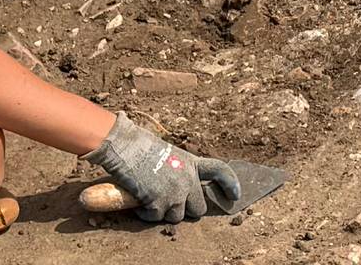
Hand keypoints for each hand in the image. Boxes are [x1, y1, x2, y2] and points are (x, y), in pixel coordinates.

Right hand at [86, 113, 240, 221]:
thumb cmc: (140, 143)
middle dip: (187, 208)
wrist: (125, 146)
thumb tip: (176, 182)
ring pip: (177, 216)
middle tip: (172, 203)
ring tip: (151, 201)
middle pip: (198, 208)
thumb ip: (177, 167)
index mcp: (191, 163)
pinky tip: (139, 204)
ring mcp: (174, 193)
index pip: (220, 171)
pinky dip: (147, 214)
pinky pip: (156, 217)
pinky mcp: (158, 203)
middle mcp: (187, 179)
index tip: (235, 196)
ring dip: (165, 212)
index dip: (230, 184)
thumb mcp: (168, 152)